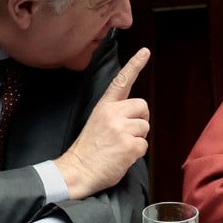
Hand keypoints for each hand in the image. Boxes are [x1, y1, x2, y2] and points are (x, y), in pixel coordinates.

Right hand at [55, 47, 150, 199]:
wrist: (77, 171)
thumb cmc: (88, 150)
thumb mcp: (97, 123)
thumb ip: (115, 114)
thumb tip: (135, 116)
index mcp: (104, 106)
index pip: (122, 81)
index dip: (135, 65)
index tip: (145, 51)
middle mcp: (113, 113)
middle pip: (143, 107)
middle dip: (140, 120)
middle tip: (125, 133)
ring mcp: (122, 129)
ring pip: (145, 128)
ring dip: (137, 139)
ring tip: (119, 147)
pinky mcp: (129, 145)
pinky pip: (144, 146)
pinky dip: (136, 154)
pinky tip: (121, 157)